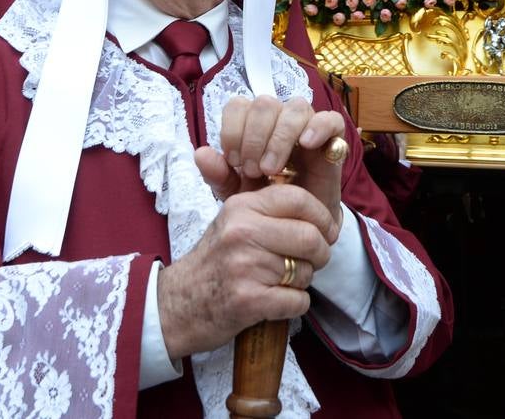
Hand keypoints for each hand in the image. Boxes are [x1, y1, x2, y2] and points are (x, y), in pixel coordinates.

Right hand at [157, 181, 334, 358]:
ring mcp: (244, 266)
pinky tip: (276, 302)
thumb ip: (269, 207)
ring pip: (305, 271)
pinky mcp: (248, 300)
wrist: (178, 305)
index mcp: (242, 207)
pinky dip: (295, 305)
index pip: (299, 199)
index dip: (322, 216)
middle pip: (310, 237)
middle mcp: (242, 232)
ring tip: (279, 282)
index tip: (326, 231)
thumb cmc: (215, 263)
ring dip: (302, 282)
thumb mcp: (233, 221)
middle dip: (320, 254)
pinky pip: (297, 301)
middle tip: (310, 262)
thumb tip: (318, 205)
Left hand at [208, 95, 345, 232]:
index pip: (239, 105)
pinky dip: (318, 127)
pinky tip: (306, 144)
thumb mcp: (237, 193)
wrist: (299, 227)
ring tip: (272, 169)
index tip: (233, 161)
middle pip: (265, 103)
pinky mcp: (333, 141)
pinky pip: (331, 119)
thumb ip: (218, 175)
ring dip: (280, 137)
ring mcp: (308, 127)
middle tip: (252, 170)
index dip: (233, 129)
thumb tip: (200, 153)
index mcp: (254, 126)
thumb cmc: (268, 202)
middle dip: (255, 137)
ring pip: (295, 108)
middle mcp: (280, 120)